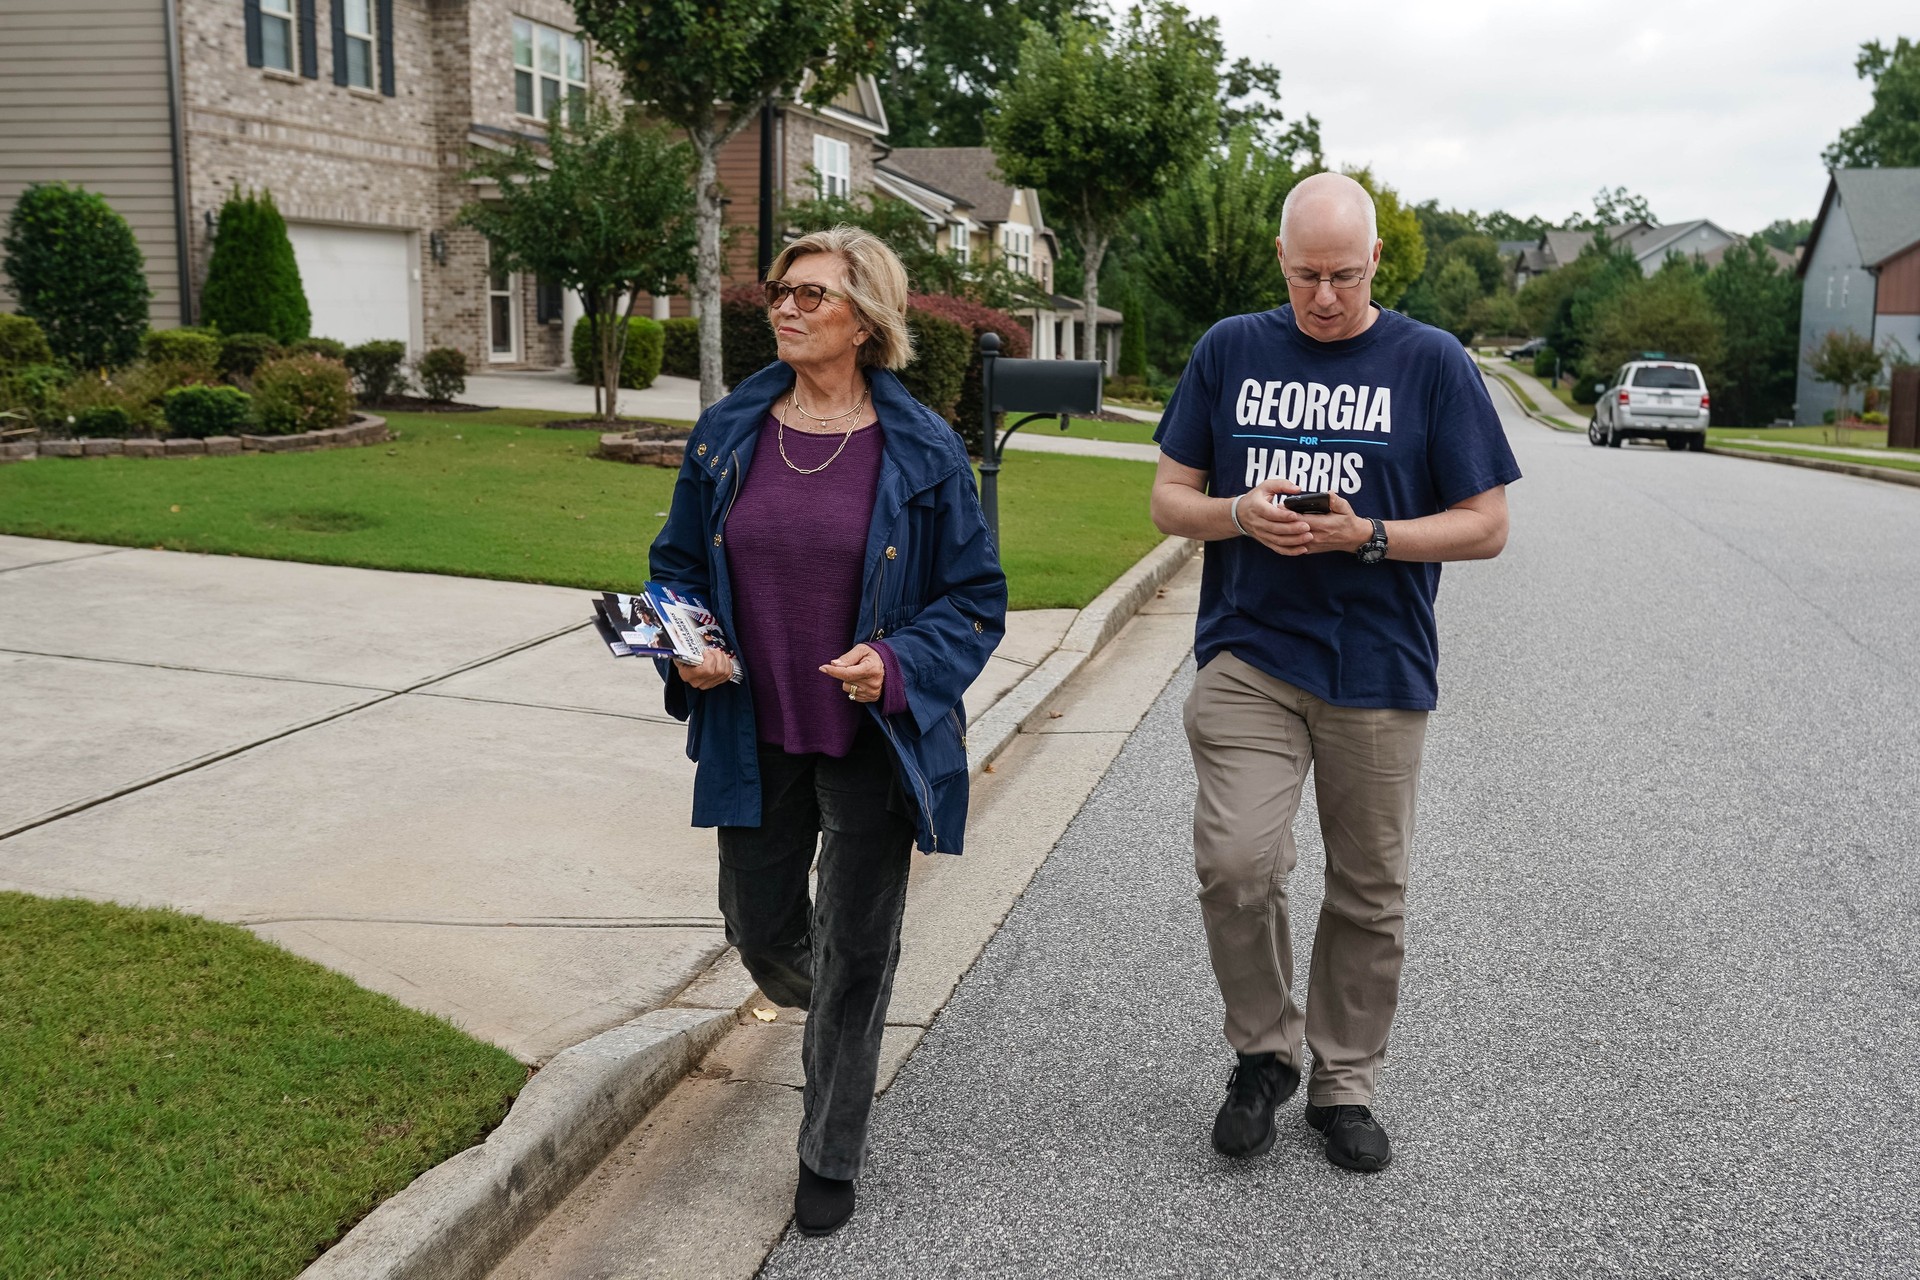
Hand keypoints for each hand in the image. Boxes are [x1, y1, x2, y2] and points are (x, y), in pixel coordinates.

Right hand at [675, 647, 732, 689]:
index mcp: (687, 674)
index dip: (710, 658)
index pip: (707, 670)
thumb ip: (688, 649)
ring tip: (718, 653)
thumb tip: (694, 645)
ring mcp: (707, 684)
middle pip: (718, 671)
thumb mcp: (681, 651)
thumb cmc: (683, 655)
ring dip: (724, 660)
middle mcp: (698, 682)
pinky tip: (722, 660)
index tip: (706, 651)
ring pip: (725, 672)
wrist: (685, 662)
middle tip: (713, 651)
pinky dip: (728, 665)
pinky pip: (728, 675)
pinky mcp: (716, 683)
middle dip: (718, 656)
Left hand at [820, 643, 884, 703]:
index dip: (834, 671)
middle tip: (855, 666)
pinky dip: (854, 687)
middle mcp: (873, 683)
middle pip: (846, 681)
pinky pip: (852, 695)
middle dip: (844, 673)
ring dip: (849, 681)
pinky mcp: (872, 698)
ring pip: (847, 689)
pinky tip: (862, 681)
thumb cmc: (872, 655)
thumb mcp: (861, 650)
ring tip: (860, 674)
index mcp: (871, 669)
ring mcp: (873, 692)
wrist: (887, 665)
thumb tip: (834, 664)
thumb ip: (848, 657)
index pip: (848, 673)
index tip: (822, 668)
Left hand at [1239, 478, 1369, 556]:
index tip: (1279, 506)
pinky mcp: (1310, 550)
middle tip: (1271, 512)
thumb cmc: (1348, 521)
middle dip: (1282, 521)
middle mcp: (1316, 536)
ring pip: (1292, 539)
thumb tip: (1328, 493)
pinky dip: (1286, 540)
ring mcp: (1312, 545)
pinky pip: (1294, 546)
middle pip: (1294, 529)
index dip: (1289, 513)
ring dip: (1282, 531)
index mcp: (1324, 525)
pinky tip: (1279, 532)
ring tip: (1273, 522)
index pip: (1302, 519)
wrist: (1353, 538)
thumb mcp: (1345, 507)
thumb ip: (1335, 500)